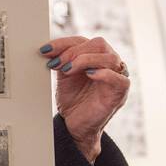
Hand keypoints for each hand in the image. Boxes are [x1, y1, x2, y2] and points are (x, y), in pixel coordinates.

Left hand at [39, 36, 129, 162]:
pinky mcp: (120, 92)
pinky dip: (105, 74)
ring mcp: (117, 76)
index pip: (83, 40)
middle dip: (73, 51)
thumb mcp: (63, 75)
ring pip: (109, 57)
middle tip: (56, 64)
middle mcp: (109, 63)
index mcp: (96, 56)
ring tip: (67, 70)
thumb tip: (48, 48)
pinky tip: (89, 74)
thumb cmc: (73, 99)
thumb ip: (61, 59)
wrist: (75, 124)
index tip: (45, 50)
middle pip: (98, 44)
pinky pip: (120, 79)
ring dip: (84, 60)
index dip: (64, 43)